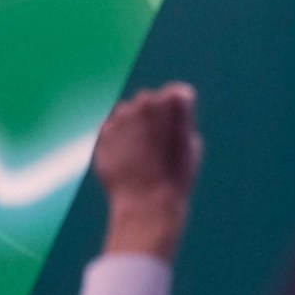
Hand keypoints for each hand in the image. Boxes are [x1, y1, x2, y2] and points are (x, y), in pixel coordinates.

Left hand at [94, 83, 201, 259]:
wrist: (146, 201)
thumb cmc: (175, 176)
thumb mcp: (191, 145)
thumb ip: (179, 124)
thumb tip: (166, 120)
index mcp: (175, 102)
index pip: (178, 93)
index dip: (180, 111)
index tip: (178, 129)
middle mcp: (147, 102)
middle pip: (150, 100)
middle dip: (153, 116)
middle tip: (157, 143)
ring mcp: (122, 116)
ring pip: (126, 112)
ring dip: (132, 125)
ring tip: (140, 153)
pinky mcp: (103, 132)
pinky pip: (111, 129)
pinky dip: (117, 139)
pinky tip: (126, 159)